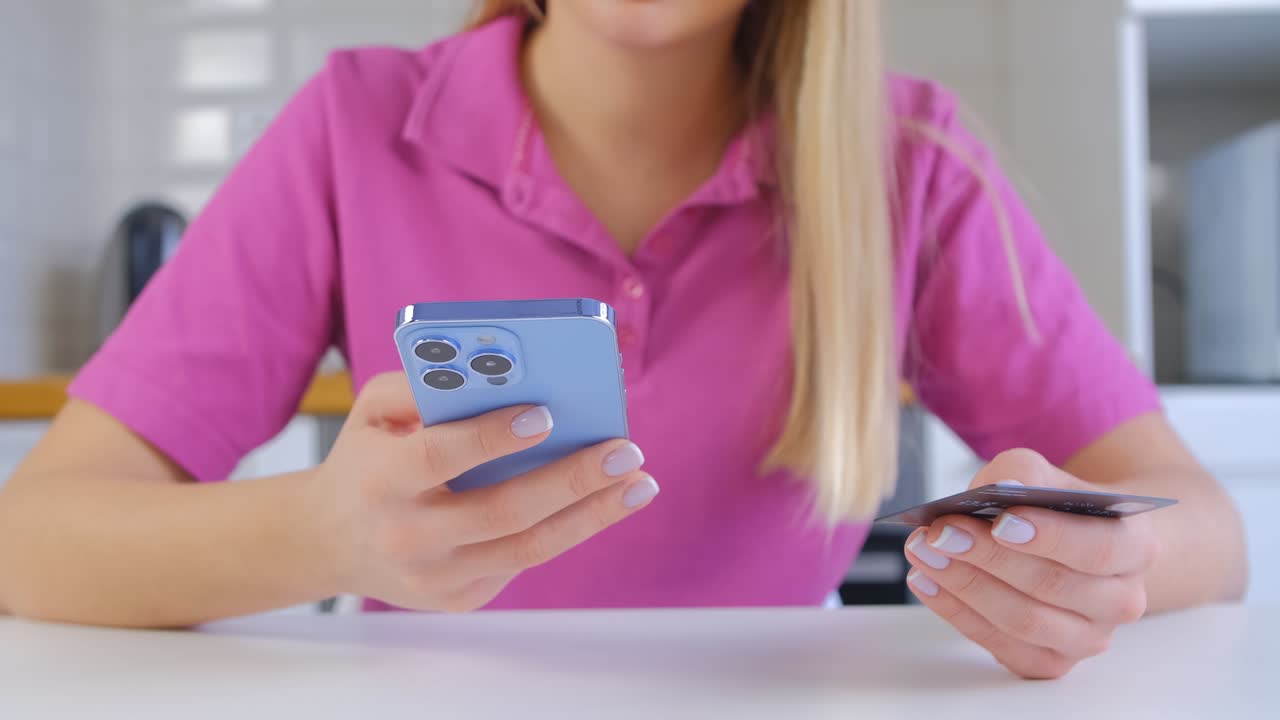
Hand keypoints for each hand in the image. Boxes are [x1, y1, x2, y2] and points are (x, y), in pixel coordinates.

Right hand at [311, 372, 658, 611]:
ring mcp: (433, 576)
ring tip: (638, 484)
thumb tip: (504, 375)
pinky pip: (522, 563)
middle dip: (572, 479)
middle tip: (626, 450)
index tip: (547, 414)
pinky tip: (602, 505)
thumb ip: (425, 385)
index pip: (439, 458)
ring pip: (527, 548)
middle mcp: (406, 534)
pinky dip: (567, 531)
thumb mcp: (374, 411)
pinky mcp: (457, 599)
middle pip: (502, 511)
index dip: (492, 437)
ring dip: (592, 515)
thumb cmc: (368, 458)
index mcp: (380, 480)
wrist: (330, 539)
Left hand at [903, 449, 1158, 678]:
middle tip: (940, 533)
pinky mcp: (1051, 661)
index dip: (1049, 537)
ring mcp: (1088, 638)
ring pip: (1024, 621)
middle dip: (988, 558)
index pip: (1096, 548)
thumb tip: (1000, 489)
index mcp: (1135, 547)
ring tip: (923, 554)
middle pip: (1053, 586)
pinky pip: (1002, 645)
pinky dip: (958, 613)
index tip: (999, 520)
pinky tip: (927, 583)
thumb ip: (1024, 473)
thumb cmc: (1056, 507)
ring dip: (965, 586)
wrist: (1075, 544)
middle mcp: (1121, 600)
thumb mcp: (1046, 475)